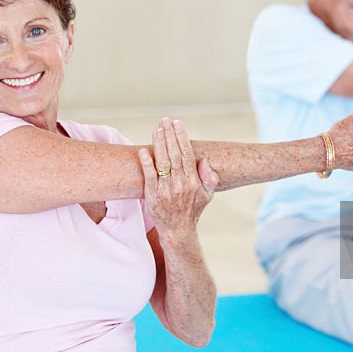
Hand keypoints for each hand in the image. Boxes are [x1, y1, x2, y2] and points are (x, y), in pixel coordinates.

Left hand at [139, 118, 218, 238]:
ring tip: (157, 129)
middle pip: (173, 154)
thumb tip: (204, 161)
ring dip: (159, 144)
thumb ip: (209, 178)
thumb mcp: (207, 195)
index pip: (187, 154)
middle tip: (165, 120)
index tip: (178, 124)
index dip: (181, 137)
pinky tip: (143, 151)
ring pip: (162, 162)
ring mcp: (166, 189)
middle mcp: (180, 183)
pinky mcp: (152, 195)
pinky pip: (149, 177)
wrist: (178, 231)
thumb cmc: (193, 211)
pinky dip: (146, 163)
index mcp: (193, 181)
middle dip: (169, 135)